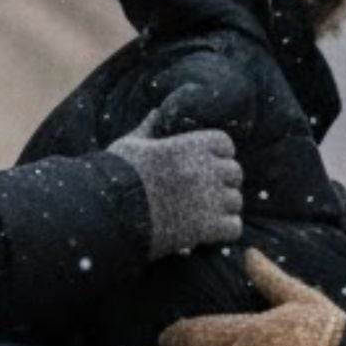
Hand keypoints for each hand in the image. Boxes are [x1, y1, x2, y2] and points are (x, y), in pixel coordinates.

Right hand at [107, 113, 243, 257]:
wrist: (109, 214)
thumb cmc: (116, 177)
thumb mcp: (130, 146)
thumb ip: (148, 128)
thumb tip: (156, 113)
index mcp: (189, 146)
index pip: (225, 143)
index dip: (218, 154)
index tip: (206, 165)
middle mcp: (205, 169)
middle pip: (234, 173)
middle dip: (223, 182)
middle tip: (206, 193)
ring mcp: (209, 199)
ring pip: (235, 201)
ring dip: (224, 208)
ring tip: (206, 215)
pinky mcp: (207, 227)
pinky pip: (234, 227)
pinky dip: (224, 231)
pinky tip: (208, 232)